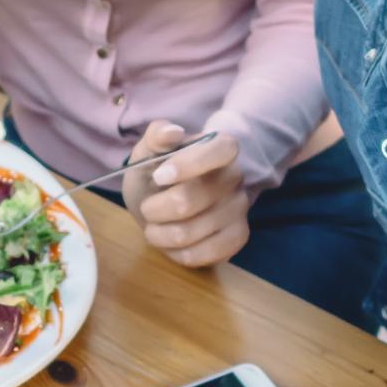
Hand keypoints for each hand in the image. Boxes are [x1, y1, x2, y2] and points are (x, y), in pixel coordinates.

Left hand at [122, 122, 249, 267]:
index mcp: (220, 148)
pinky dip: (176, 253)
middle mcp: (235, 177)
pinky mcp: (238, 237)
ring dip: (160, 235)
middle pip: (191, 199)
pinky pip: (203, 254)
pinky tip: (170, 244)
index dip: (189, 164)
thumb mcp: (147, 153)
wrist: (163, 203)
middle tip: (147, 208)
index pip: (221, 149)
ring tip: (154, 228)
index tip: (159, 176)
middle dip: (155, 209)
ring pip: (190, 232)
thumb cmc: (155, 174)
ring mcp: (240, 209)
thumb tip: (172, 132)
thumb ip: (155, 137)